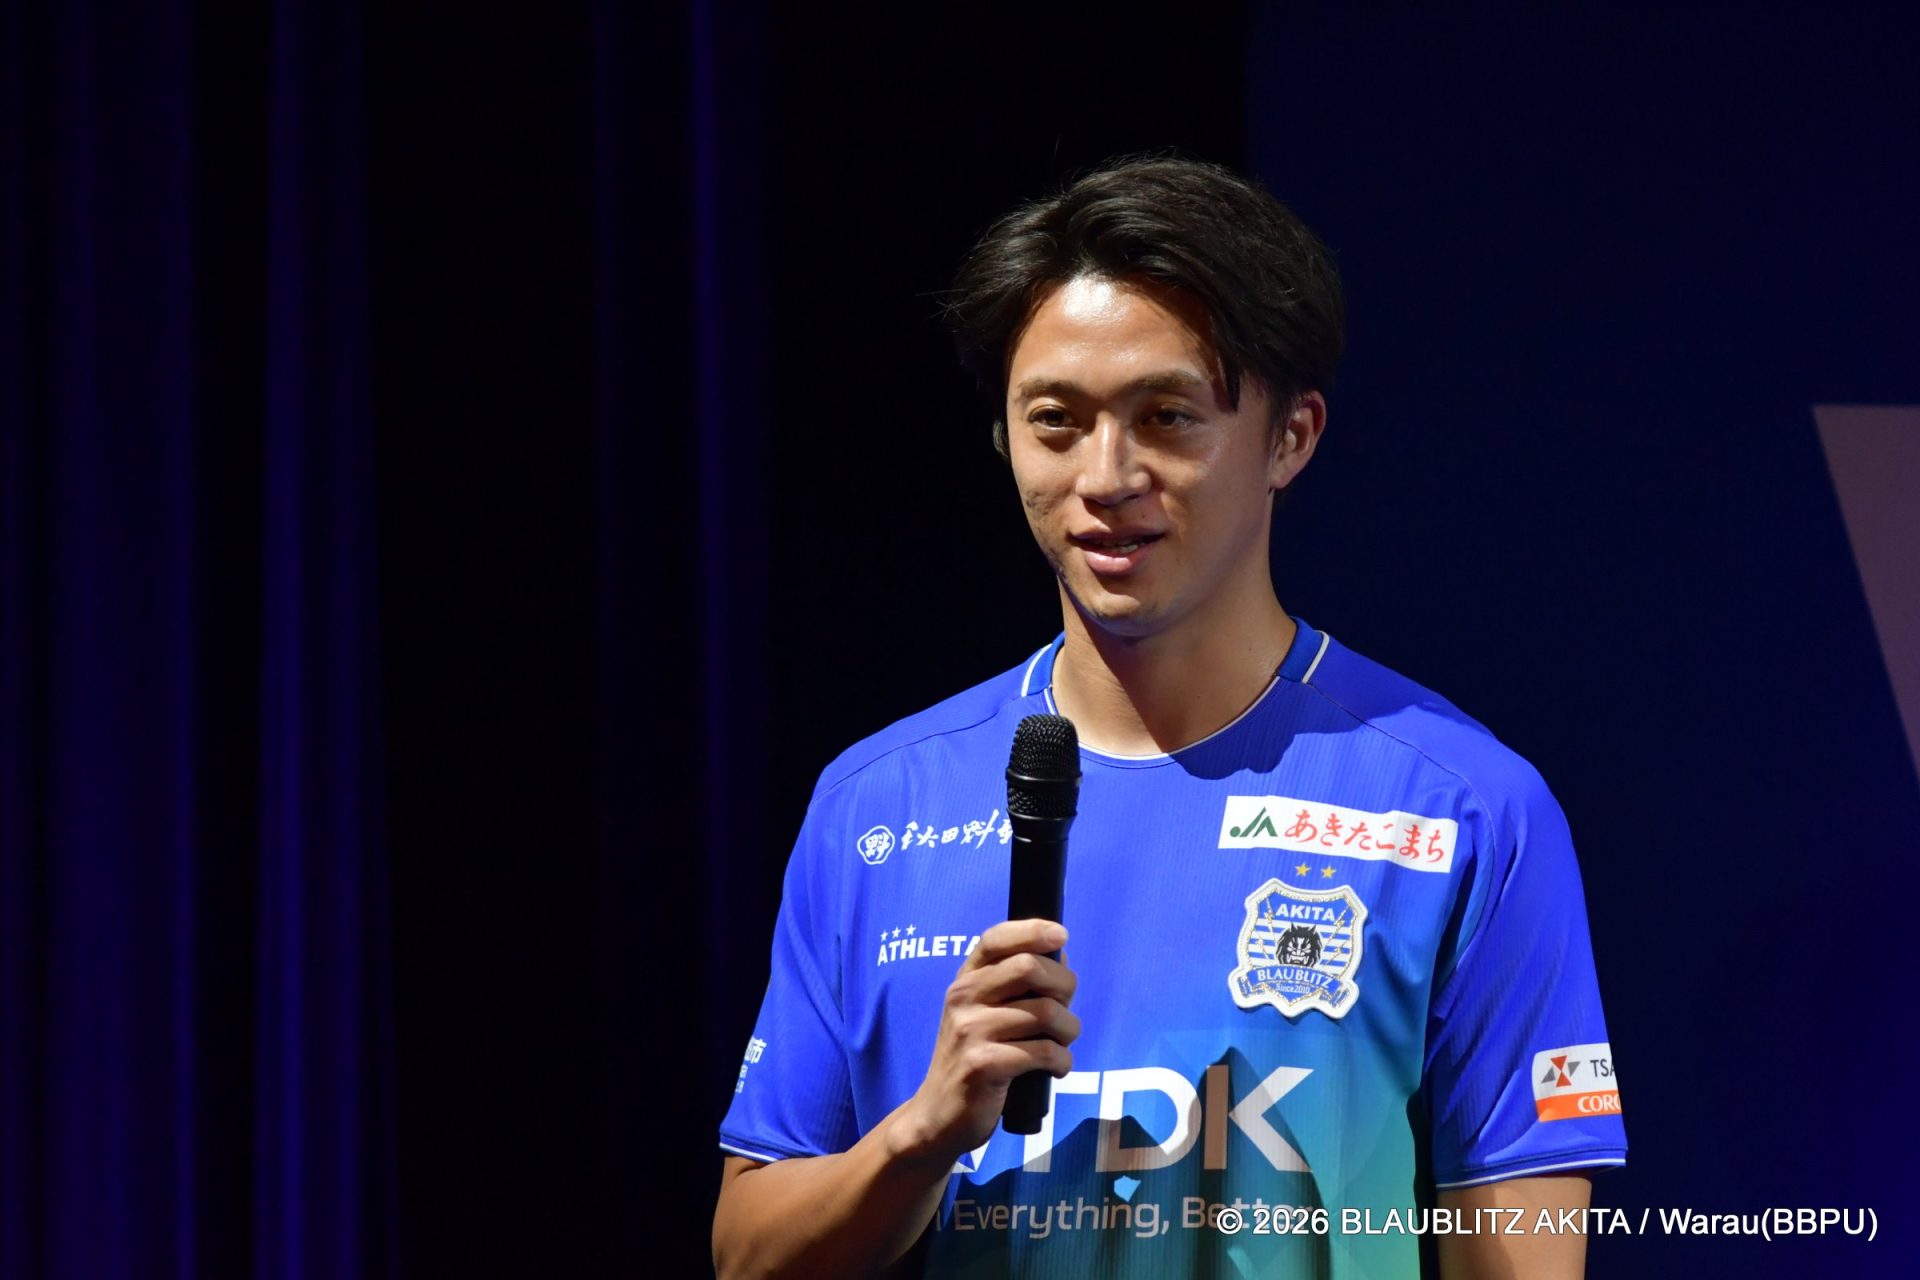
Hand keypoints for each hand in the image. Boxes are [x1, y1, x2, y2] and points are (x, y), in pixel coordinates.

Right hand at [888, 918, 1080, 1170]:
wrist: (939, 1114)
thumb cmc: (974, 1058)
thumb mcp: (984, 1014)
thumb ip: (1015, 985)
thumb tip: (1060, 956)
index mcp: (965, 980)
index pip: (996, 938)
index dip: (1033, 930)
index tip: (1060, 936)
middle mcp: (963, 998)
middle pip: (1030, 968)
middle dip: (1064, 988)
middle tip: (1064, 1013)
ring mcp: (970, 1030)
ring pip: (1046, 1013)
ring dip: (1068, 1032)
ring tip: (1060, 1046)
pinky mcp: (983, 1065)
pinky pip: (1043, 1052)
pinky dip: (1061, 1061)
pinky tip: (1054, 1068)